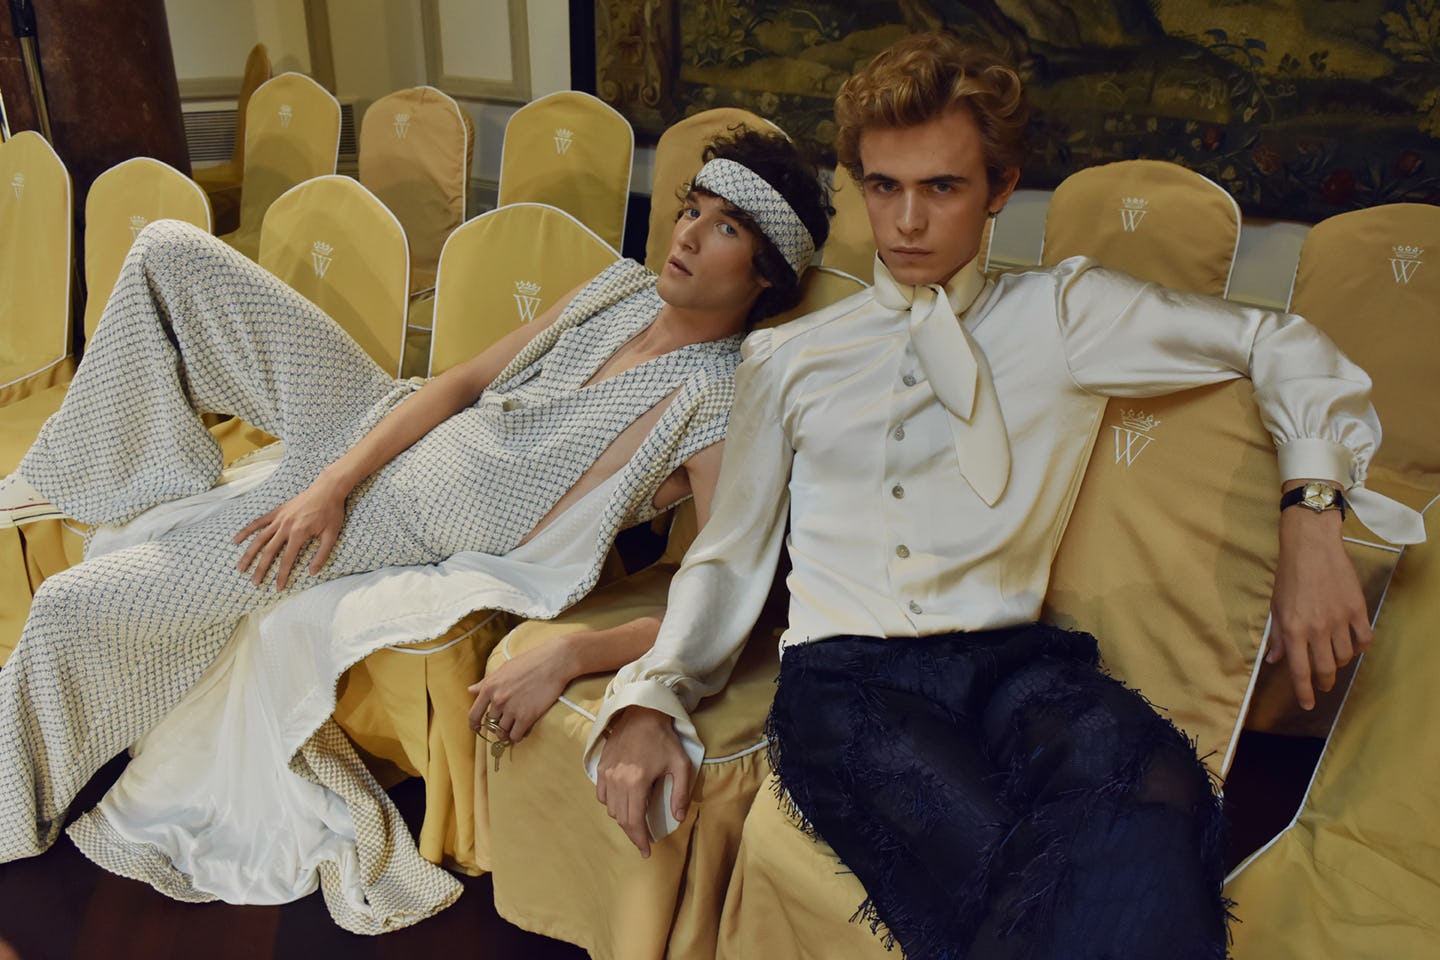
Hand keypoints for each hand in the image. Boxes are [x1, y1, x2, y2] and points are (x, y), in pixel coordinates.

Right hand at [234, 475, 347, 589]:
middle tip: (254, 583)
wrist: (327, 489)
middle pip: (269, 552)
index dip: (282, 575)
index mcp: (299, 534)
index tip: (278, 588)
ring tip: (240, 567)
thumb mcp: (332, 535)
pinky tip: (236, 540)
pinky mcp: (277, 512)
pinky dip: (246, 531)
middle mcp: (285, 527)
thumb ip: (322, 555)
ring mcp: (279, 518)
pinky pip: (258, 522)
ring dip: (249, 554)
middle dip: (261, 569)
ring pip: (259, 539)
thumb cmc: (332, 512)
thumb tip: (312, 573)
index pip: (287, 560)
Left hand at [467, 639, 581, 742]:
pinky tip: (522, 730)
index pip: (474, 714)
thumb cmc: (529, 662)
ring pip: (503, 731)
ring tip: (515, 727)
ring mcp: (512, 709)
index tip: (477, 729)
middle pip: (491, 724)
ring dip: (508, 732)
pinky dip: (518, 736)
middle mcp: (498, 700)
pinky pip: (516, 735)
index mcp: (489, 688)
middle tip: (506, 723)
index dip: (474, 725)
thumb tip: (470, 690)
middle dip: (497, 725)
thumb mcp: (503, 669)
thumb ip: (485, 682)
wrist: (553, 663)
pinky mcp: (526, 717)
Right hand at [595, 706, 692, 857]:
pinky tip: (623, 802)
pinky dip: (611, 803)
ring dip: (622, 818)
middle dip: (633, 832)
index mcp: (637, 782)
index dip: (640, 840)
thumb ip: (680, 793)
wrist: (642, 713)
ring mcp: (607, 773)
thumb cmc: (664, 739)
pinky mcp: (601, 767)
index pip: (634, 821)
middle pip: (621, 818)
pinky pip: (601, 795)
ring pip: (610, 808)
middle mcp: (618, 780)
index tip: (646, 851)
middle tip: (644, 839)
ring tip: (636, 820)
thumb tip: (678, 817)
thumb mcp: (681, 765)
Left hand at [1268, 502, 1370, 709]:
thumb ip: (1276, 636)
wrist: (1311, 547)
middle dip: (1324, 682)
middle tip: (1323, 684)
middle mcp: (1317, 628)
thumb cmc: (1289, 577)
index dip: (1304, 692)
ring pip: (1346, 656)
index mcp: (1293, 629)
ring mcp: (1340, 619)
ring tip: (1333, 657)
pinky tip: (1353, 644)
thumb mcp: (1276, 607)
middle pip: (1326, 669)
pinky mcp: (1357, 609)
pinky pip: (1364, 639)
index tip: (1307, 704)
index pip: (1300, 670)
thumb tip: (1273, 660)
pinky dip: (1360, 647)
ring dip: (1340, 662)